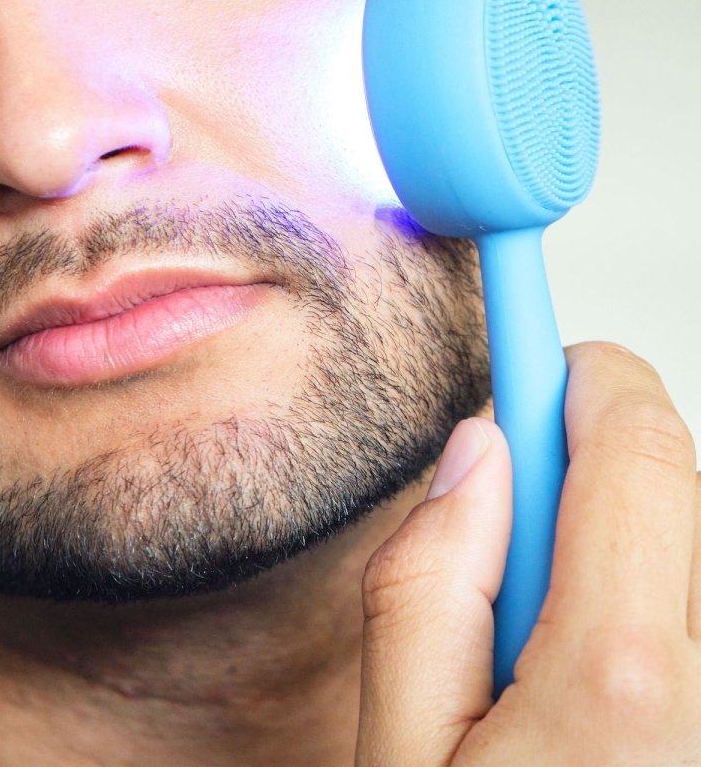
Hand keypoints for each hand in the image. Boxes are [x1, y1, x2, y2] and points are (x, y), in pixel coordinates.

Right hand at [355, 342, 700, 765]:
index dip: (580, 375)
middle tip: (517, 538)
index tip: (545, 347)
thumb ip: (426, 589)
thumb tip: (477, 450)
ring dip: (632, 552)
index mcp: (618, 686)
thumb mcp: (402, 754)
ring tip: (560, 647)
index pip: (636, 454)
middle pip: (682, 486)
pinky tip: (612, 686)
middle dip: (592, 471)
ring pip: (698, 551)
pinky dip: (662, 606)